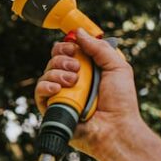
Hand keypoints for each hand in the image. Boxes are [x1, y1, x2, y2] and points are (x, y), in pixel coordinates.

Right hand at [34, 28, 144, 158]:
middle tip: (76, 68)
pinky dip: (46, 86)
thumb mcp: (118, 67)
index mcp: (86, 70)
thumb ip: (99, 48)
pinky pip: (39, 92)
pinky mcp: (52, 108)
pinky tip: (58, 89)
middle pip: (54, 60)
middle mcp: (71, 81)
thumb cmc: (121, 102)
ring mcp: (61, 94)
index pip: (67, 52)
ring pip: (46, 74)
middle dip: (62, 59)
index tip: (73, 47)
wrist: (116, 128)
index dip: (66, 46)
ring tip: (73, 82)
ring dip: (58, 73)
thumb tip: (78, 32)